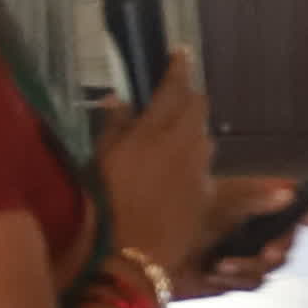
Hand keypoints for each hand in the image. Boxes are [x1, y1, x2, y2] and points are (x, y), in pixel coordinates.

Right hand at [90, 62, 214, 265]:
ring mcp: (200, 169)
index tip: (182, 52)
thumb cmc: (105, 205)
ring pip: (204, 137)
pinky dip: (193, 162)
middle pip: (198, 107)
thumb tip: (117, 97)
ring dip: (193, 130)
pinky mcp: (207, 194)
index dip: (179, 67)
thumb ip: (113, 124)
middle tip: (174, 97)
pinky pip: (204, 167)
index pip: (174, 87)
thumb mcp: (100, 159)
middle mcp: (185, 144)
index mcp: (155, 129)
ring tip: (173, 137)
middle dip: (189, 98)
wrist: (132, 255)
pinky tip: (177, 175)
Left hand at [171, 172, 307, 297]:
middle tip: (267, 253)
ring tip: (223, 265)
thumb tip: (290, 194)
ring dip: (249, 266)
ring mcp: (244, 253)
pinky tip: (214, 273)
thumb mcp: (218, 204)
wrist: (145, 260)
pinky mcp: (235, 277)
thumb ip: (257, 198)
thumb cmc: (176, 221)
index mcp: (248, 204)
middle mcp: (250, 228)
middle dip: (278, 247)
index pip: (286, 203)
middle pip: (287, 238)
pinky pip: (254, 282)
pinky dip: (236, 279)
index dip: (303, 210)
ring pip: (272, 265)